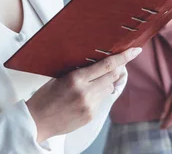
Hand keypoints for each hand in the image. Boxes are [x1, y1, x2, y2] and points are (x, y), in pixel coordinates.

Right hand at [26, 47, 141, 141]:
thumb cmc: (45, 96)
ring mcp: (89, 106)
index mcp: (76, 79)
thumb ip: (81, 70)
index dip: (124, 57)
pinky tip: (84, 97)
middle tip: (118, 63)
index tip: (135, 50)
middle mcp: (85, 92)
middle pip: (113, 77)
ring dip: (106, 82)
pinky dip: (98, 95)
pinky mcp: (90, 116)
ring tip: (92, 83)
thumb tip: (99, 62)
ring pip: (109, 88)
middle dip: (117, 69)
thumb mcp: (60, 77)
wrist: (36, 122)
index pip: (107, 65)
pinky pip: (101, 100)